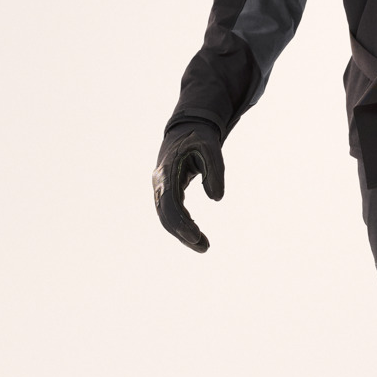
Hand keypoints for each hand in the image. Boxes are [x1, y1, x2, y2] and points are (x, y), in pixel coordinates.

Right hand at [153, 123, 224, 251]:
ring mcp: (161, 188)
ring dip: (183, 233)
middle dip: (183, 234)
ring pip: (167, 217)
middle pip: (166, 215)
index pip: (169, 204)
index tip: (196, 237)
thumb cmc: (199, 137)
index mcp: (167, 172)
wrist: (186, 129)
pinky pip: (171, 212)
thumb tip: (217, 198)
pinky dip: (183, 225)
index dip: (181, 223)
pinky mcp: (167, 191)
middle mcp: (160, 183)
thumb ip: (215, 171)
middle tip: (204, 247)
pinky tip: (196, 234)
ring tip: (204, 246)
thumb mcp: (210, 148)